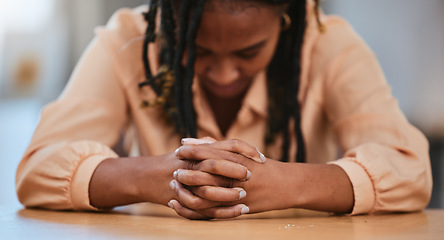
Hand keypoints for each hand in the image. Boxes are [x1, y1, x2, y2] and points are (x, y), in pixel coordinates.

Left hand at [169, 139, 288, 218]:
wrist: (286, 185)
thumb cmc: (263, 166)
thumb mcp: (243, 152)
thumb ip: (218, 146)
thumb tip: (193, 141)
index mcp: (237, 159)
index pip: (209, 152)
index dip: (191, 151)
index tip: (178, 150)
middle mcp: (236, 175)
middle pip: (205, 173)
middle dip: (187, 171)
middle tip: (173, 169)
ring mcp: (236, 193)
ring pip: (205, 194)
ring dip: (187, 190)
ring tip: (175, 186)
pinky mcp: (236, 207)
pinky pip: (211, 210)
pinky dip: (193, 208)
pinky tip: (180, 204)